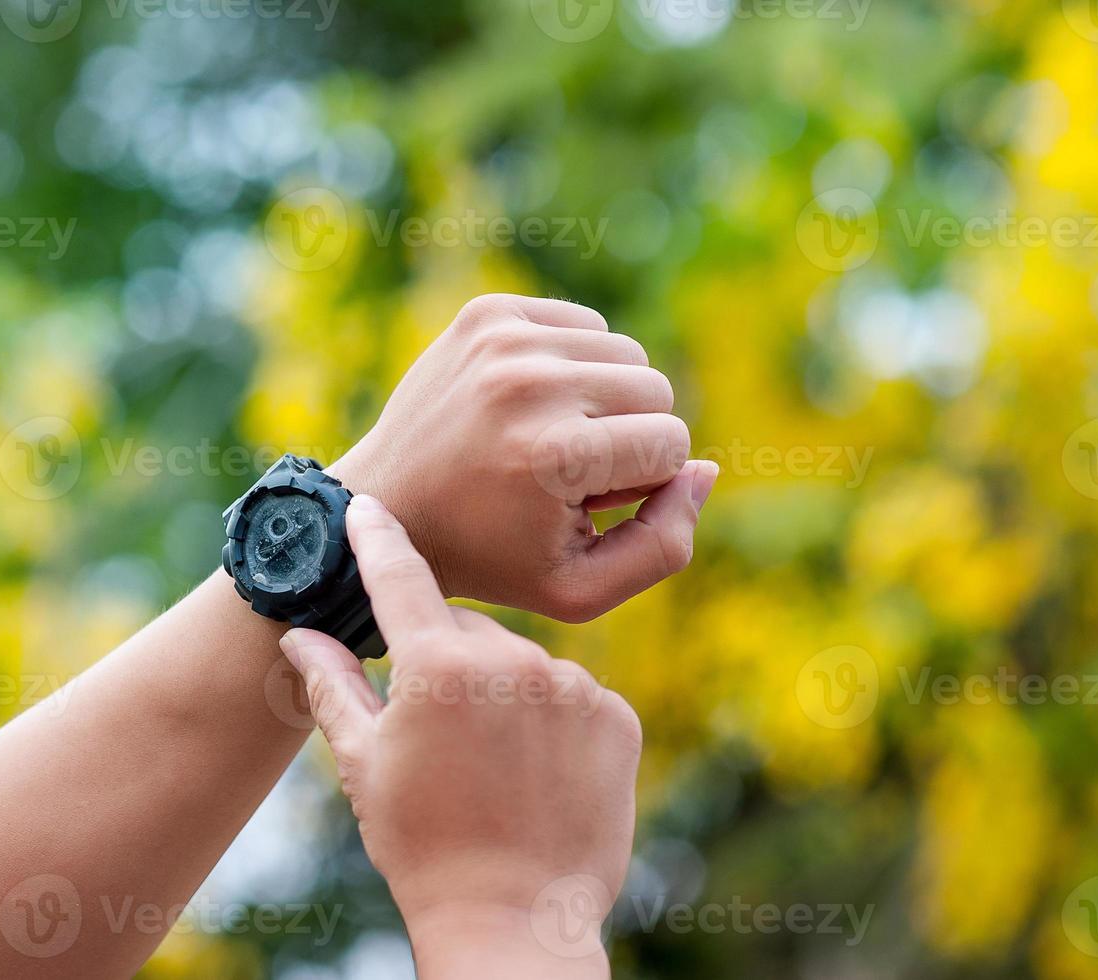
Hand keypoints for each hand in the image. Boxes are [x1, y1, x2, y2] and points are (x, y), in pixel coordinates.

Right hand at [280, 496, 639, 976]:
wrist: (513, 922)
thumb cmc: (422, 844)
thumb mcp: (363, 762)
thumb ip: (331, 684)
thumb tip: (296, 634)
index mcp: (439, 666)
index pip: (400, 577)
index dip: (378, 537)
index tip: (366, 505)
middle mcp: (513, 661)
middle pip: (467, 631)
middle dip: (447, 660)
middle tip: (434, 727)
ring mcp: (574, 688)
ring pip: (524, 665)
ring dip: (505, 693)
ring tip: (491, 765)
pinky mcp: (617, 719)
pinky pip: (574, 697)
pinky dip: (554, 720)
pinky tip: (537, 772)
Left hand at [329, 293, 716, 621]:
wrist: (388, 506)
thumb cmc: (491, 556)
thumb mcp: (580, 590)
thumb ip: (666, 544)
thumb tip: (709, 468)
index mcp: (556, 454)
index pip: (673, 445)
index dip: (641, 483)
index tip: (584, 502)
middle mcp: (530, 384)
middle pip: (655, 389)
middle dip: (628, 437)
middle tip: (565, 473)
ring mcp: (503, 339)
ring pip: (625, 352)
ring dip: (602, 399)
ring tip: (547, 438)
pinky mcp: (486, 313)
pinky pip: (582, 324)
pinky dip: (571, 364)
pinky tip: (530, 405)